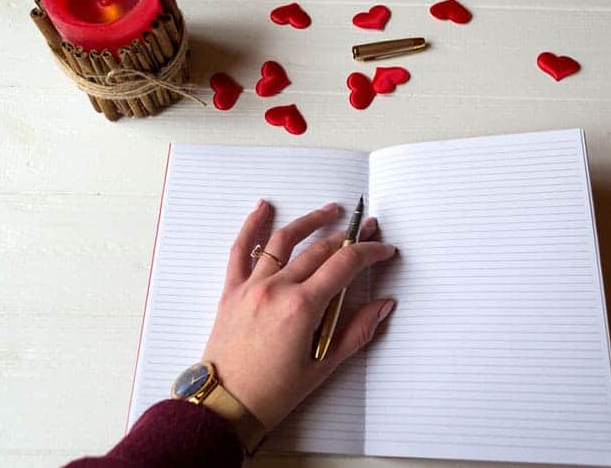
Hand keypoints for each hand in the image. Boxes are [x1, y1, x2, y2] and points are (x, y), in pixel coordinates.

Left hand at [202, 199, 395, 430]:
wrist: (225, 403)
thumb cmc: (273, 392)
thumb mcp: (323, 366)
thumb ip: (357, 331)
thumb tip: (385, 305)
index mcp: (302, 307)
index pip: (344, 265)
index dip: (369, 252)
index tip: (384, 249)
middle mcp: (277, 289)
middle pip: (319, 250)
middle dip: (348, 237)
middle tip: (367, 229)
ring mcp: (252, 286)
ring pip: (283, 241)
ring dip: (310, 221)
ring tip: (330, 210)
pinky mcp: (232, 290)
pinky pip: (240, 250)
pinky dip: (251, 226)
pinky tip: (263, 208)